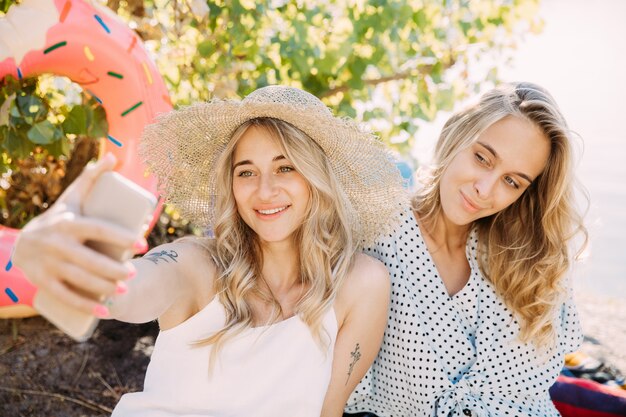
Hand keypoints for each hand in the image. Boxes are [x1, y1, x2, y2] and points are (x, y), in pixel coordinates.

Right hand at [12, 154, 142, 316]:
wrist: (23, 242)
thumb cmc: (59, 218)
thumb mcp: (72, 197)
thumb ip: (92, 177)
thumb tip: (114, 155)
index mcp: (67, 222)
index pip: (98, 229)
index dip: (122, 237)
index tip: (143, 244)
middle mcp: (55, 244)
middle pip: (90, 259)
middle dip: (114, 269)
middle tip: (133, 273)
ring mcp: (48, 265)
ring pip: (79, 279)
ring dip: (103, 288)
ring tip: (124, 289)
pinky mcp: (43, 282)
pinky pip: (65, 296)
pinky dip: (85, 305)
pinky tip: (104, 312)